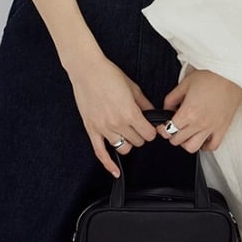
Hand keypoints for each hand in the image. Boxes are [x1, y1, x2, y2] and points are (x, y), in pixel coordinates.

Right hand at [67, 54, 157, 177]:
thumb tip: (153, 113)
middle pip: (137, 142)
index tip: (150, 127)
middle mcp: (117, 123)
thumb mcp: (133, 87)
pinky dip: (108, 164)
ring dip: (128, 142)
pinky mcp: (92, 129)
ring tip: (127, 133)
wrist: (87, 70)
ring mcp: (103, 128)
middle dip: (141, 135)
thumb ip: (145, 103)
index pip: (148, 134)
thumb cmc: (108, 75)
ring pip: (123, 148)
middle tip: (139, 126)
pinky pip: (100, 153)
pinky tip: (115, 171)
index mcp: (129, 112)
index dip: (152, 131)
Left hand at [156, 68, 241, 152]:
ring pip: (193, 148)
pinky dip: (205, 146)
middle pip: (178, 141)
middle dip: (172, 135)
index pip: (169, 130)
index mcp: (188, 111)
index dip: (162, 128)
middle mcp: (199, 122)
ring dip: (186, 143)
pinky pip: (213, 146)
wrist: (231, 74)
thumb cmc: (211, 75)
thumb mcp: (185, 83)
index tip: (163, 126)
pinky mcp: (223, 128)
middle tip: (173, 128)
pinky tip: (202, 137)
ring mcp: (212, 127)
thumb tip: (166, 108)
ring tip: (186, 134)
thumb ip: (172, 98)